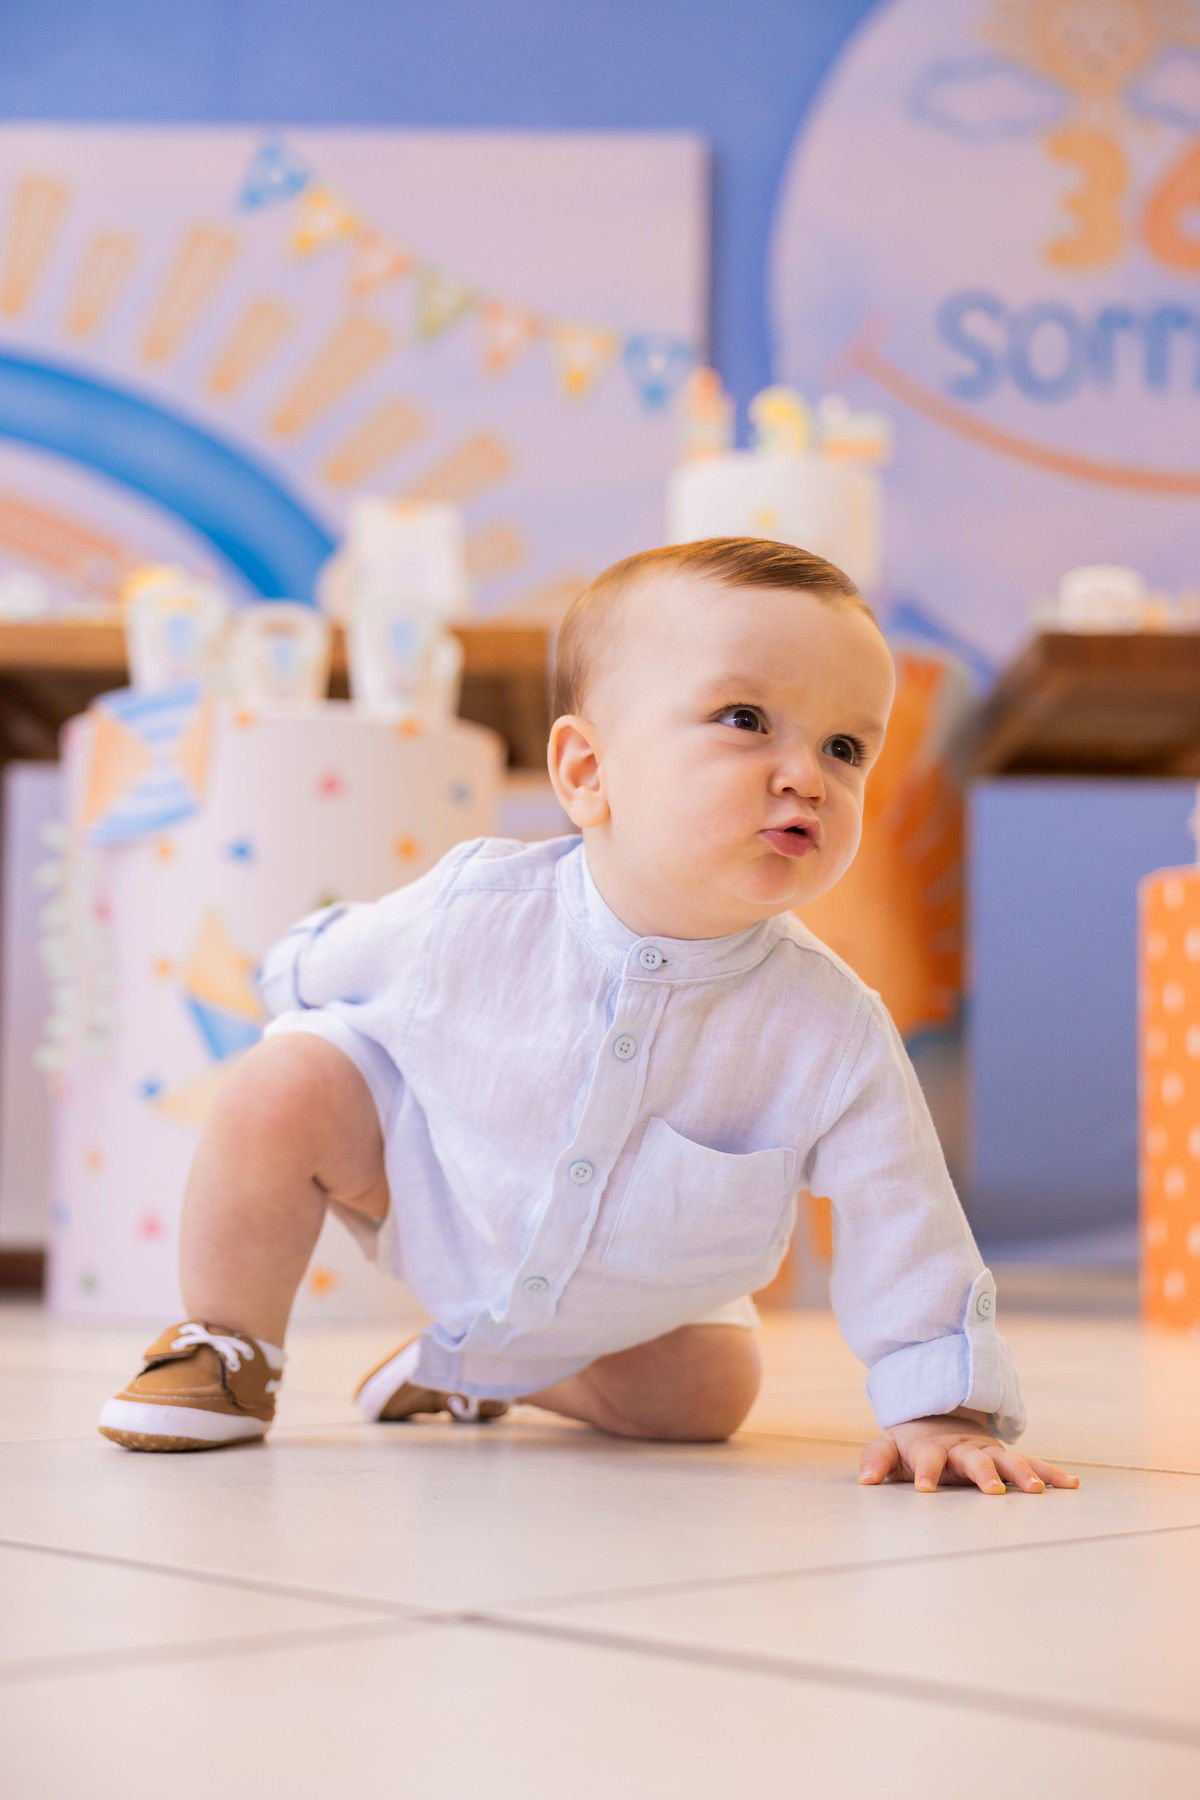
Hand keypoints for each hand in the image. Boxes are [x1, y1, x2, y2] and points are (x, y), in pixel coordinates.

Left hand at [858, 1408, 1079, 1495]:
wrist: (940, 1415)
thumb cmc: (912, 1442)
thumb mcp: (890, 1447)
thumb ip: (876, 1460)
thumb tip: (864, 1480)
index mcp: (933, 1447)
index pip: (927, 1458)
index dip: (924, 1471)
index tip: (923, 1487)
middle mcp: (964, 1448)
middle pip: (974, 1460)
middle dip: (984, 1474)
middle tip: (992, 1490)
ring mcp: (988, 1451)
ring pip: (1008, 1461)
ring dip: (1023, 1475)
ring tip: (1038, 1491)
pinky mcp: (1005, 1457)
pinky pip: (1031, 1464)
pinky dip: (1050, 1473)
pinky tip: (1071, 1485)